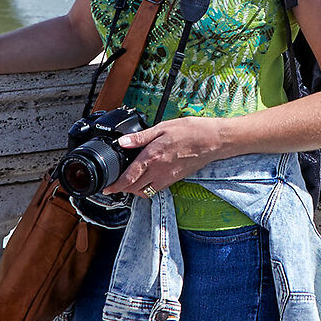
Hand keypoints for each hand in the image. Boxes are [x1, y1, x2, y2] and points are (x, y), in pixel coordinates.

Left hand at [104, 117, 229, 196]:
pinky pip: (157, 189)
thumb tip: (123, 142)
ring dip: (135, 190)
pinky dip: (148, 188)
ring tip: (130, 182)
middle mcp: (159, 171)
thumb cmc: (190, 131)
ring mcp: (168, 178)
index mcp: (152, 157)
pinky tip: (147, 178)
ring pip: (146, 192)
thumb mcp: (162, 128)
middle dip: (123, 189)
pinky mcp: (175, 179)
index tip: (107, 188)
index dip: (116, 185)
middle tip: (116, 184)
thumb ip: (140, 138)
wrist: (213, 140)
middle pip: (135, 189)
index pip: (129, 177)